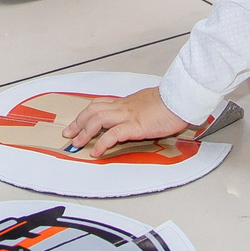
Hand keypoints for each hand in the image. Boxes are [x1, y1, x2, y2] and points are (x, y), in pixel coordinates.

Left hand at [60, 87, 189, 158]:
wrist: (180, 99)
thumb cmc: (171, 103)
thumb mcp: (151, 103)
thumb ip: (142, 110)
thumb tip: (141, 118)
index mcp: (127, 102)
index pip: (100, 104)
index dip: (86, 113)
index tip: (78, 122)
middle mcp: (124, 107)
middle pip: (93, 110)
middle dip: (78, 122)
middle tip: (69, 134)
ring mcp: (128, 115)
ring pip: (98, 119)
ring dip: (84, 132)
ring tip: (77, 144)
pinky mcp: (135, 126)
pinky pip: (113, 134)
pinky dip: (102, 143)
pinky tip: (96, 151)